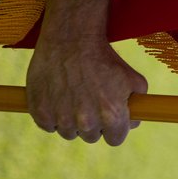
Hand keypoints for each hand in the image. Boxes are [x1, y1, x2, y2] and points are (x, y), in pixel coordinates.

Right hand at [26, 37, 145, 144]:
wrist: (71, 39)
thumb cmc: (104, 58)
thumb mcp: (133, 79)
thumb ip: (137, 106)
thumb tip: (132, 123)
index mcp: (111, 115)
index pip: (115, 140)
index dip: (115, 129)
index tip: (111, 120)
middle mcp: (86, 121)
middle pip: (92, 137)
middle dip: (94, 123)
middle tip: (91, 102)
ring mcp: (61, 118)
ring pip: (69, 133)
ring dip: (72, 120)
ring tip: (75, 95)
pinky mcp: (40, 112)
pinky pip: (48, 125)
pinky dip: (52, 115)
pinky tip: (59, 96)